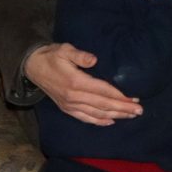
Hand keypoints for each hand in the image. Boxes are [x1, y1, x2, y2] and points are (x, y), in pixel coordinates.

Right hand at [24, 43, 141, 125]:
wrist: (32, 67)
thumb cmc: (52, 56)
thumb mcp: (64, 49)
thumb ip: (79, 55)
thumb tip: (94, 59)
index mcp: (75, 82)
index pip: (103, 91)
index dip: (119, 96)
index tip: (135, 99)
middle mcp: (73, 97)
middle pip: (103, 105)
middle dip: (122, 108)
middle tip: (139, 111)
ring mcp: (69, 105)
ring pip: (96, 114)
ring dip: (115, 116)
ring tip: (131, 116)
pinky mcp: (66, 108)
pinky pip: (85, 118)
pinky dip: (98, 121)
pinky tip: (110, 122)